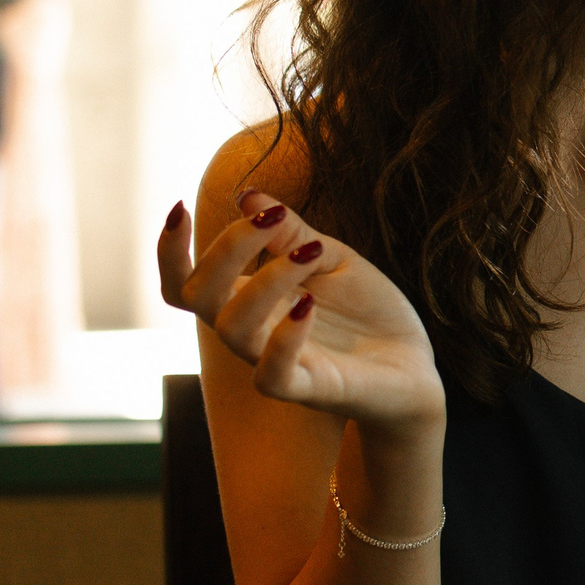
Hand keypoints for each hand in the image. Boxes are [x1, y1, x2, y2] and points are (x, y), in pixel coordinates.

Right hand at [159, 192, 444, 435]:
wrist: (416, 364)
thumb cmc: (367, 312)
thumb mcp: (331, 257)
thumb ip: (291, 232)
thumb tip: (247, 195)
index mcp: (250, 298)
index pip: (185, 284)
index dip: (169, 251)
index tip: (180, 207)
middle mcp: (254, 331)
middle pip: (198, 297)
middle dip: (224, 249)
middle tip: (270, 220)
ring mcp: (278, 361)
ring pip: (231, 328)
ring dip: (264, 280)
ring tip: (309, 254)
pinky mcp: (311, 388)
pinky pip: (271, 376)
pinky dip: (283, 338)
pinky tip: (309, 303)